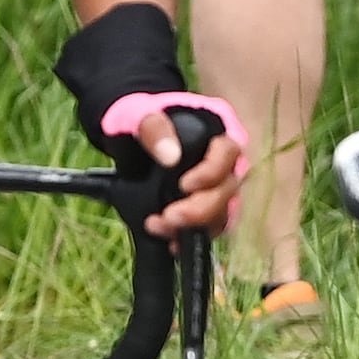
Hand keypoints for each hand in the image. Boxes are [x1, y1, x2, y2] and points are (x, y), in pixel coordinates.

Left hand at [95, 92, 246, 241]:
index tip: (185, 185)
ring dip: (194, 226)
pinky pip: (208, 229)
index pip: (228, 153)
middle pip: (227, 190)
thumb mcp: (142, 117)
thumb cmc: (141, 122)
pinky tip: (171, 242)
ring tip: (160, 227)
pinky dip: (189, 237)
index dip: (211, 172)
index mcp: (217, 134)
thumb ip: (155, 131)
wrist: (129, 142)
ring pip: (221, 214)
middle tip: (170, 216)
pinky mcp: (205, 210)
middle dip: (201, 209)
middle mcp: (225, 164)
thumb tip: (171, 157)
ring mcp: (217, 189)